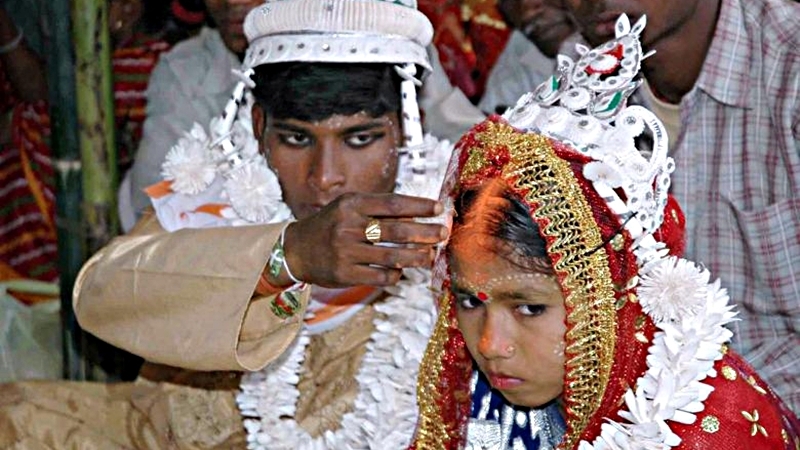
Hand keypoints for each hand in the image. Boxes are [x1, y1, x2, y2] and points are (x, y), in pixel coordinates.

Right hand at [282, 193, 446, 287]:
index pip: (393, 203)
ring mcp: (346, 252)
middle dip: (425, 233)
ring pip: (392, 256)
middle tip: (443, 233)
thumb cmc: (331, 225)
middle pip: (396, 231)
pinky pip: (380, 276)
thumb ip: (379, 209)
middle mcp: (348, 226)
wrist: (297, 250)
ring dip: (417, 257)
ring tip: (430, 256)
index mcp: (352, 204)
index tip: (438, 208)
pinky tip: (402, 270)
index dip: (419, 206)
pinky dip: (396, 274)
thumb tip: (418, 215)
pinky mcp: (345, 274)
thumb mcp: (349, 208)